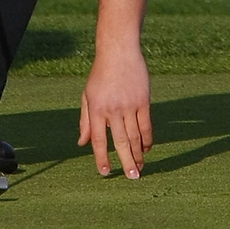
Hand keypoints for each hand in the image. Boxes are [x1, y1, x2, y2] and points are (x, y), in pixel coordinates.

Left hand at [79, 46, 152, 178]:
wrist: (118, 51)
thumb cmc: (100, 75)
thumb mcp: (88, 96)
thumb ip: (85, 121)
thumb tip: (82, 144)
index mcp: (96, 109)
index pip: (98, 139)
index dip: (101, 157)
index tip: (105, 173)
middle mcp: (112, 109)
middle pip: (120, 141)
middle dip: (126, 161)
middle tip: (132, 177)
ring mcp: (129, 105)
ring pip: (135, 136)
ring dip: (138, 154)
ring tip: (141, 168)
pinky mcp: (143, 101)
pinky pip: (146, 125)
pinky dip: (147, 139)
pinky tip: (146, 149)